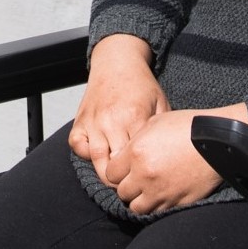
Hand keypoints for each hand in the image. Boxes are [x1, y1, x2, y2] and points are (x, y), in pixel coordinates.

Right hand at [70, 36, 166, 182]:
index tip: (148, 179)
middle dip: (125, 178)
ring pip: (96, 159)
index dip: (143, 171)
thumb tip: (169, 156)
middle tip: (134, 186)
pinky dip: (85, 154)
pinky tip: (97, 157)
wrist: (117, 63)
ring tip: (117, 180)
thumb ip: (162, 130)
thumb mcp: (160, 103)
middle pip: (116, 163)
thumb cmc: (141, 85)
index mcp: (135, 117)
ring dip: (105, 174)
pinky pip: (78, 145)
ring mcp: (93, 121)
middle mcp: (111, 121)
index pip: (137, 156)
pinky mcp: (80, 120)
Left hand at [106, 106, 238, 215]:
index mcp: (136, 153)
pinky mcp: (177, 202)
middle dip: (128, 186)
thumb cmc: (187, 126)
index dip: (117, 171)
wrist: (218, 140)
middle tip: (137, 178)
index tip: (124, 168)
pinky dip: (157, 204)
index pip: (111, 174)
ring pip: (137, 207)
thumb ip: (135, 142)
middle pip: (123, 193)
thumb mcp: (156, 123)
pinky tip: (163, 192)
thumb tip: (123, 156)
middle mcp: (145, 176)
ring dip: (140, 199)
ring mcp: (161, 192)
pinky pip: (158, 211)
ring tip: (149, 189)